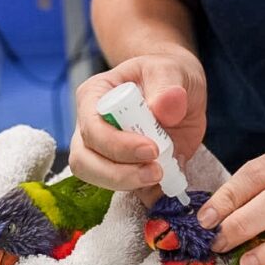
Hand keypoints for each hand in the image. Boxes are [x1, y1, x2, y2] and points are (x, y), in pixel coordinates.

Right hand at [69, 51, 206, 190]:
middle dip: (118, 173)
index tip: (152, 149)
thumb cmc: (168, 74)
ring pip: (97, 178)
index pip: (92, 128)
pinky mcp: (124, 169)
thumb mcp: (172, 70)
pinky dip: (144, 194)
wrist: (179, 90)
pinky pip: (124, 190)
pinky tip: (166, 186)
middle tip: (156, 171)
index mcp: (95, 96)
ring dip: (128, 184)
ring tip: (162, 176)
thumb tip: (161, 108)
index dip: (118, 144)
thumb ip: (168, 85)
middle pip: (85, 161)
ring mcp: (103, 151)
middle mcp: (91, 126)